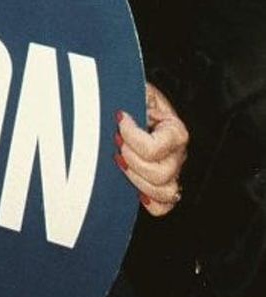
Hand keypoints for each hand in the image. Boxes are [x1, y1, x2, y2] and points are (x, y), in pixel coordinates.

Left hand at [115, 82, 187, 216]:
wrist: (146, 107)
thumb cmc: (143, 99)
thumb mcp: (142, 90)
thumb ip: (136, 94)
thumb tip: (121, 107)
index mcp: (176, 132)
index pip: (155, 147)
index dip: (131, 136)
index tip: (120, 119)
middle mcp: (178, 155)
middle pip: (159, 174)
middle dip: (131, 159)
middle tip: (118, 142)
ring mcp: (173, 173)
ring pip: (163, 192)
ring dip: (136, 179)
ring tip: (121, 162)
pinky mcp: (165, 186)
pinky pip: (164, 207)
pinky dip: (150, 203)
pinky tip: (136, 190)